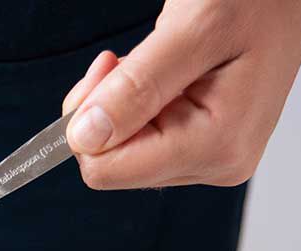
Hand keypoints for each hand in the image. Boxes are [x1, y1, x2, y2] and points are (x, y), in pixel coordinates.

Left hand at [61, 0, 300, 189]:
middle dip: (103, 110)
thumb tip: (85, 138)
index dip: (87, 120)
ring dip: (119, 103)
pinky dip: (134, 104)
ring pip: (121, 153)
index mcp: (215, 147)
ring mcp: (210, 159)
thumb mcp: (193, 30)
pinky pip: (141, 140)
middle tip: (127, 59)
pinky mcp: (201, 147)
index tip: (108, 66)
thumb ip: (136, 88)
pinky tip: (161, 72)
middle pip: (110, 165)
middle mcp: (215, 164)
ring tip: (155, 60)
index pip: (105, 170)